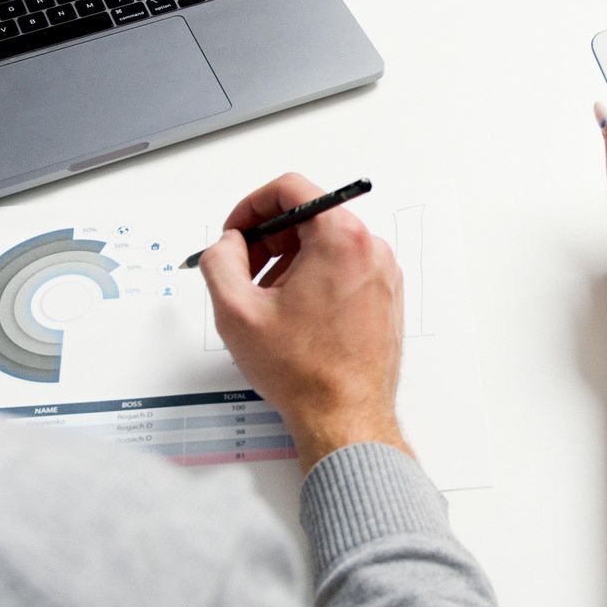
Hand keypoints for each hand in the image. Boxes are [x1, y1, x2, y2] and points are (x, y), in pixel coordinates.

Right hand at [197, 173, 408, 469]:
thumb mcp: (237, 311)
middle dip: (268, 238)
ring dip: (288, 261)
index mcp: (341, 239)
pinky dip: (313, 278)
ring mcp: (383, 273)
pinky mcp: (386, 296)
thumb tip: (228, 244)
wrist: (345, 418)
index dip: (251, 207)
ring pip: (325, 244)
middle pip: (309, 216)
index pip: (291, 189)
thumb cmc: (304, 372)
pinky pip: (344, 268)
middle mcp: (371, 249)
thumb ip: (221, 261)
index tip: (236, 233)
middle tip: (242, 270)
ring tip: (266, 301)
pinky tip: (293, 313)